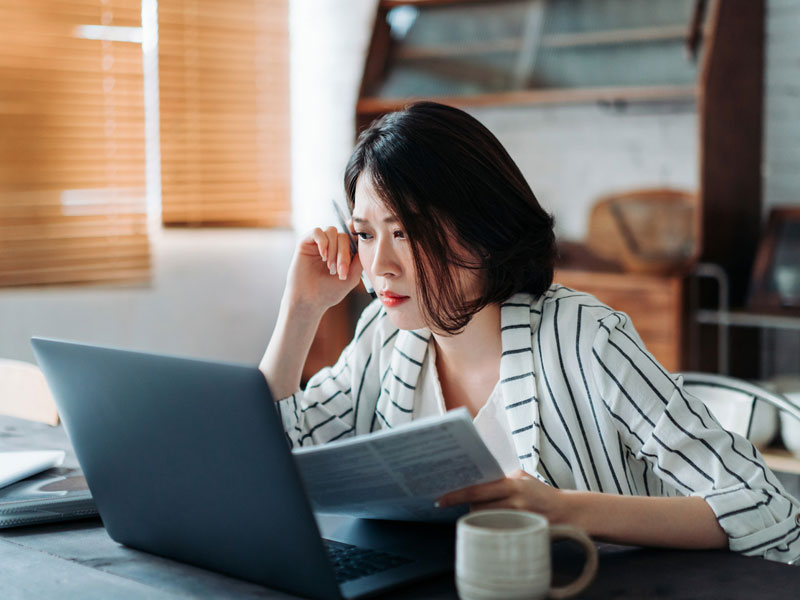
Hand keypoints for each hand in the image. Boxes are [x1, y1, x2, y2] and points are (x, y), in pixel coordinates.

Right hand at [285, 226, 363, 312]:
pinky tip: (323, 256)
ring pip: (332, 232)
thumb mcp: (351, 278)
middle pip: (343, 236)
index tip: (353, 261)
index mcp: (342, 253)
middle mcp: (330, 246)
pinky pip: (317, 231)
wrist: (309, 301)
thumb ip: (359, 262)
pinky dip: (322, 242)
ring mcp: (318, 243)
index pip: (353, 239)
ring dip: (333, 249)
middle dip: (344, 254)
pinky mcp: (305, 243)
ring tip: (330, 267)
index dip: (355, 245)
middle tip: (340, 271)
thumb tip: (363, 247)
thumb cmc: (328, 292)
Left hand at [436, 470, 563, 519]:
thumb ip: (500, 478)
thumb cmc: (540, 493)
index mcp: (512, 483)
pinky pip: (497, 529)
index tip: (441, 499)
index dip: (457, 495)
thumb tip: (474, 478)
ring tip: (488, 512)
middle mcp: (515, 500)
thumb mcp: (521, 478)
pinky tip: (495, 524)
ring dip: (481, 516)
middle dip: (470, 506)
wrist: (568, 511)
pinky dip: (492, 526)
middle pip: (477, 506)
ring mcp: (519, 517)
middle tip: (469, 504)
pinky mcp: (522, 530)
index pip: (477, 488)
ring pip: (485, 519)